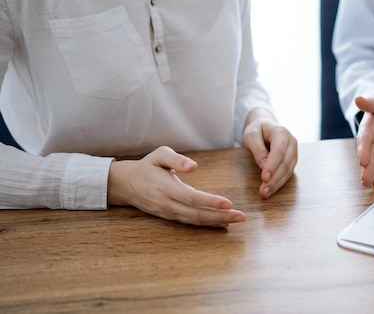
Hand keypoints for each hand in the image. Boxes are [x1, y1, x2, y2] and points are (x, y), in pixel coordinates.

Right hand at [107, 146, 245, 226]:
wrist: (126, 184)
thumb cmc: (147, 166)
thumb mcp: (159, 155)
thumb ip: (176, 159)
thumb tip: (193, 166)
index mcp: (165, 187)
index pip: (191, 197)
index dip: (210, 202)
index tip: (229, 203)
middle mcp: (167, 203)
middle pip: (196, 214)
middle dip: (220, 216)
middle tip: (242, 216)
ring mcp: (168, 213)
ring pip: (195, 221)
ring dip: (217, 221)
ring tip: (236, 220)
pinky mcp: (170, 217)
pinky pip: (191, 222)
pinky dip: (207, 224)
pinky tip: (222, 223)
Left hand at [242, 108, 297, 198]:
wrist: (265, 127)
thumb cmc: (257, 130)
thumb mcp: (251, 134)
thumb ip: (257, 148)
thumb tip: (263, 165)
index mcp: (281, 132)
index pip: (279, 151)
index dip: (273, 165)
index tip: (264, 178)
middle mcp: (291, 142)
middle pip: (286, 163)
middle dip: (275, 179)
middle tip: (263, 191)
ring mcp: (293, 152)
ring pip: (288, 171)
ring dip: (277, 184)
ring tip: (265, 193)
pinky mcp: (291, 161)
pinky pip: (287, 174)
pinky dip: (279, 183)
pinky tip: (270, 190)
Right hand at [354, 96, 373, 186]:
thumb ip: (370, 103)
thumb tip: (358, 99)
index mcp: (367, 129)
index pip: (364, 140)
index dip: (363, 150)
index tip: (362, 160)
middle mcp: (370, 142)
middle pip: (368, 156)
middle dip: (366, 167)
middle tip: (364, 178)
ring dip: (371, 174)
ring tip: (368, 184)